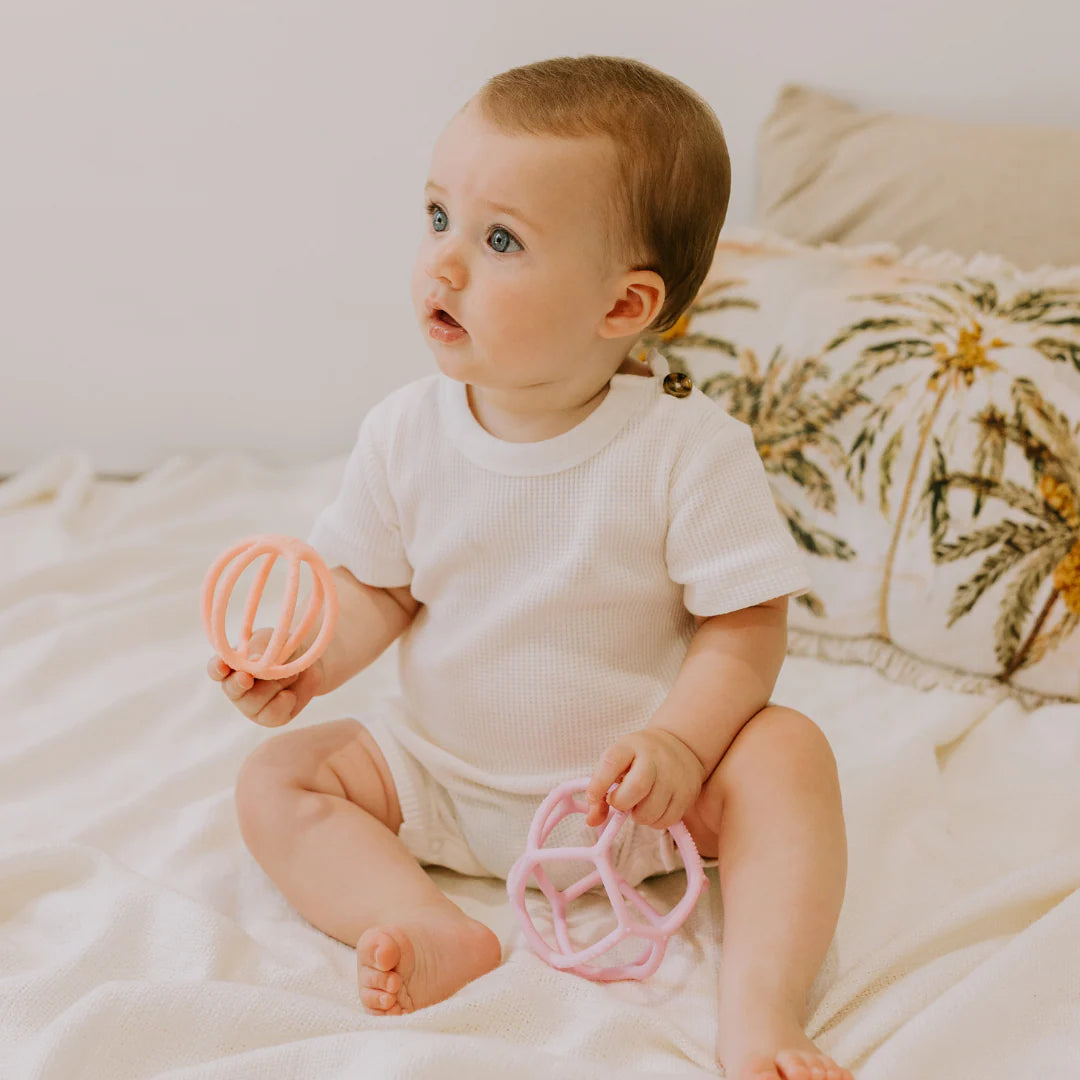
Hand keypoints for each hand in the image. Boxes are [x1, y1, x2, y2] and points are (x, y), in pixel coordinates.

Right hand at [206, 627, 324, 726]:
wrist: (311, 665)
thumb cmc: (285, 648)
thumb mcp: (273, 640)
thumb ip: (260, 648)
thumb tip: (252, 659)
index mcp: (232, 665)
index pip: (216, 668)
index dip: (216, 668)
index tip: (221, 665)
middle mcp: (237, 687)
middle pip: (231, 689)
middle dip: (238, 683)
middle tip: (246, 677)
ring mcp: (251, 705)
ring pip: (254, 701)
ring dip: (274, 685)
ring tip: (290, 673)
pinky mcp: (269, 717)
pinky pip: (272, 714)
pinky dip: (283, 702)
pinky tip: (290, 694)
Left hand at [585, 727, 706, 829]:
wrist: (679, 746)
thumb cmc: (638, 758)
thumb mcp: (617, 762)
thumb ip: (600, 790)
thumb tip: (591, 821)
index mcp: (631, 746)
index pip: (611, 762)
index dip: (598, 784)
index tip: (593, 797)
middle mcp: (655, 758)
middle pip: (636, 788)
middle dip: (622, 803)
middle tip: (621, 801)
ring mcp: (674, 776)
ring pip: (650, 812)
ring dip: (638, 816)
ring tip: (639, 803)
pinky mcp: (687, 794)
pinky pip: (665, 821)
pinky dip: (654, 821)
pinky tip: (653, 808)